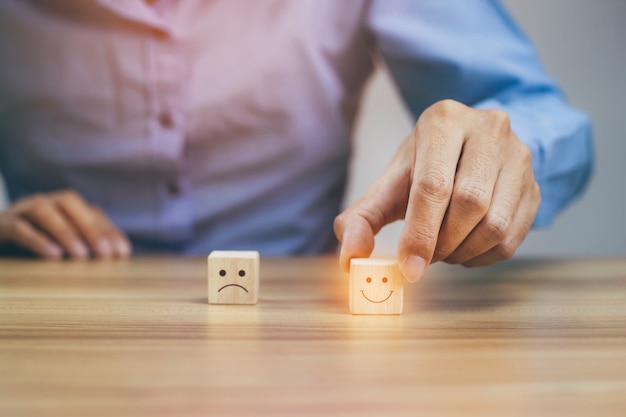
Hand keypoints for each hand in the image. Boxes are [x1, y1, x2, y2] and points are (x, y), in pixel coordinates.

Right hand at [0, 189, 130, 258]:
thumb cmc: (35, 242)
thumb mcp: (64, 244)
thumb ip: (88, 243)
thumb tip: (121, 253)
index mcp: (62, 206)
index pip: (91, 211)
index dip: (109, 230)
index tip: (122, 253)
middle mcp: (44, 201)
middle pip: (70, 202)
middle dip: (90, 227)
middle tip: (104, 254)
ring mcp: (20, 210)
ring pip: (43, 210)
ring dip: (65, 232)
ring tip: (80, 256)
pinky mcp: (2, 224)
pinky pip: (19, 227)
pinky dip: (37, 239)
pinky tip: (52, 255)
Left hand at [334, 99, 540, 280]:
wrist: (468, 150)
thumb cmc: (424, 168)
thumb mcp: (389, 183)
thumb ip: (362, 218)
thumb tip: (351, 258)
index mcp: (444, 121)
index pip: (434, 184)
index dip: (420, 233)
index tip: (409, 267)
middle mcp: (488, 129)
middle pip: (470, 204)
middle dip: (442, 242)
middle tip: (425, 256)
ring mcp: (519, 156)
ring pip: (495, 223)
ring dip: (463, 252)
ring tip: (443, 250)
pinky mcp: (536, 185)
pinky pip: (513, 237)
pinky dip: (483, 257)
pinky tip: (465, 249)